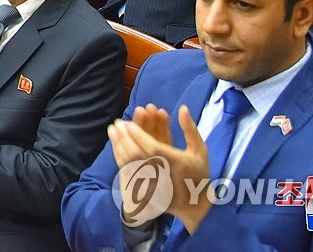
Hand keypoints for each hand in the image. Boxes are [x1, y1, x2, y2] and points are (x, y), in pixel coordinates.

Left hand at [109, 104, 213, 232]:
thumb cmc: (198, 172)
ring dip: (119, 144)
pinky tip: (115, 144)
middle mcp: (163, 174)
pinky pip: (129, 172)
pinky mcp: (145, 189)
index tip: (129, 124)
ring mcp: (152, 183)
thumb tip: (183, 107)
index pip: (153, 148)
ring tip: (112, 129)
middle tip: (117, 123)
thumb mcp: (200, 150)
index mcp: (177, 164)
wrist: (195, 203)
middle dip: (125, 137)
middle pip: (138, 155)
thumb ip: (190, 129)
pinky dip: (120, 157)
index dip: (139, 135)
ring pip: (131, 163)